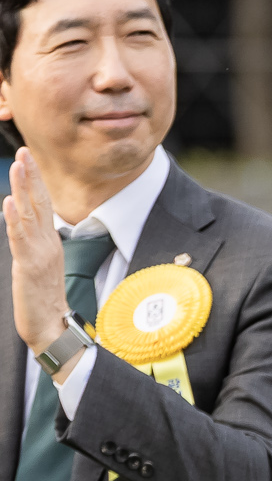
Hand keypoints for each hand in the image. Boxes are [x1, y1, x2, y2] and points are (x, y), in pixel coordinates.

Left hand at [5, 149, 71, 360]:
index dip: (35, 181)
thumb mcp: (39, 265)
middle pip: (40, 204)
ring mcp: (40, 254)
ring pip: (31, 215)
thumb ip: (31, 240)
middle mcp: (48, 244)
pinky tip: (10, 204)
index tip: (28, 158)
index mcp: (50, 242)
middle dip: (31, 177)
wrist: (52, 328)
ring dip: (24, 190)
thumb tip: (18, 214)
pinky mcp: (30, 267)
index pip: (43, 205)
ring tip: (19, 167)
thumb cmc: (43, 300)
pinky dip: (15, 220)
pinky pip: (21, 240)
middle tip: (25, 152)